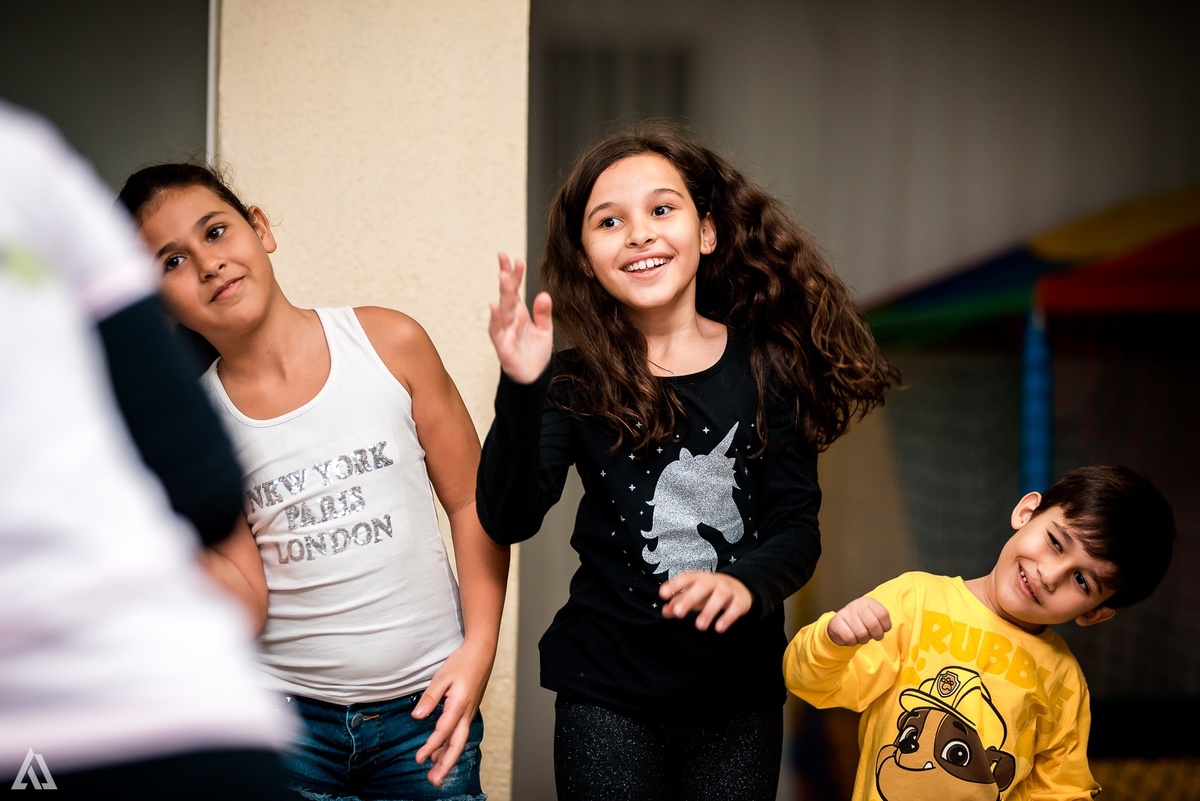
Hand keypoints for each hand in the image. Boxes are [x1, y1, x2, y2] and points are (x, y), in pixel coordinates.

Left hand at [411, 640, 491, 785]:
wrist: (482, 653)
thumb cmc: (462, 662)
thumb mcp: (441, 677)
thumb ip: (429, 699)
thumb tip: (417, 717)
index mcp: (459, 704)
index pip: (444, 731)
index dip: (431, 746)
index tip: (419, 759)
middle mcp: (466, 712)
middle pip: (457, 744)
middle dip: (446, 764)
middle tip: (434, 781)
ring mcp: (469, 712)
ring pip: (460, 741)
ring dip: (448, 758)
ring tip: (436, 774)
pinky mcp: (468, 710)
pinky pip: (460, 733)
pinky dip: (451, 746)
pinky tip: (441, 753)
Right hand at [488, 253, 552, 383]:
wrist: (534, 378)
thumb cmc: (535, 353)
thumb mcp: (545, 330)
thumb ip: (543, 313)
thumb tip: (544, 294)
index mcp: (519, 314)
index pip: (515, 290)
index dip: (514, 274)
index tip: (514, 259)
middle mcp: (510, 320)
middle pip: (507, 295)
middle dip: (506, 278)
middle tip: (504, 259)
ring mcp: (505, 332)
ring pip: (502, 310)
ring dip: (502, 294)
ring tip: (503, 277)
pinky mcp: (503, 347)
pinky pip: (497, 332)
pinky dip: (495, 320)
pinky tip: (495, 307)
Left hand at [658, 571, 752, 632]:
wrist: (740, 586)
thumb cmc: (709, 592)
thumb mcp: (694, 594)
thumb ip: (678, 602)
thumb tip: (665, 611)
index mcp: (699, 578)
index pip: (686, 578)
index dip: (675, 585)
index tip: (663, 594)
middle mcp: (713, 581)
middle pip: (702, 586)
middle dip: (690, 598)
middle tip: (678, 612)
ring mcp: (728, 590)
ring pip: (720, 596)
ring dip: (709, 610)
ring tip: (700, 626)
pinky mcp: (740, 601)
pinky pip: (735, 607)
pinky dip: (728, 617)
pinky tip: (719, 628)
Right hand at [827, 596, 890, 645]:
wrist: (840, 625)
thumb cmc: (862, 623)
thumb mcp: (874, 618)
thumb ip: (883, 620)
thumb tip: (886, 628)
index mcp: (868, 602)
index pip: (883, 614)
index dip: (885, 626)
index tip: (883, 629)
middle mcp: (856, 604)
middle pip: (873, 624)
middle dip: (876, 635)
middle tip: (873, 636)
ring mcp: (845, 612)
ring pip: (861, 633)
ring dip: (863, 639)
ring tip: (861, 636)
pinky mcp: (836, 622)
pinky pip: (849, 637)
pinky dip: (852, 642)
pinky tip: (852, 637)